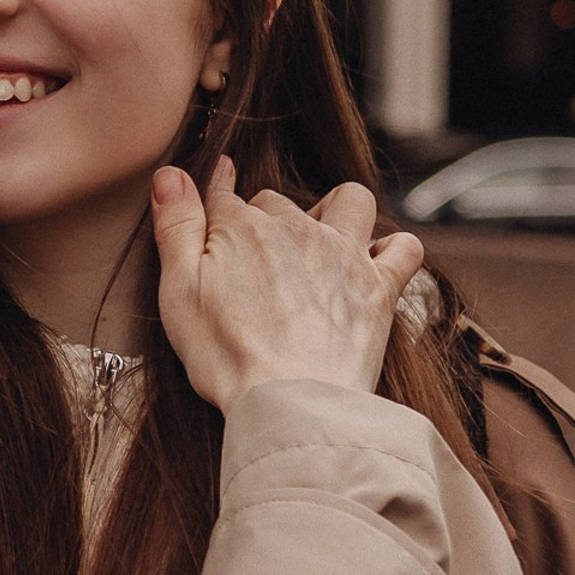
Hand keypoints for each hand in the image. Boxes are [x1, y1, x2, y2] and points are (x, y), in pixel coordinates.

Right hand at [151, 157, 423, 412]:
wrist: (292, 401)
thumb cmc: (227, 356)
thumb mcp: (178, 291)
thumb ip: (175, 226)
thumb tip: (170, 173)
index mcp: (242, 228)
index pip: (224, 193)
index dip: (216, 195)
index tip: (216, 196)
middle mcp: (297, 229)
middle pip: (278, 204)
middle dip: (265, 221)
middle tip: (254, 264)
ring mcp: (344, 255)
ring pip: (349, 201)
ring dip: (336, 210)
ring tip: (321, 239)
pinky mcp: (379, 288)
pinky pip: (403, 248)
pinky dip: (394, 249)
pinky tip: (377, 261)